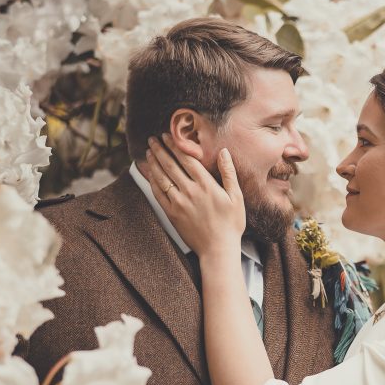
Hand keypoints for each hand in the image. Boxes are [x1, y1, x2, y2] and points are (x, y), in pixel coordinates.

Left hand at [143, 135, 244, 258]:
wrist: (218, 249)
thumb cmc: (231, 224)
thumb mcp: (236, 197)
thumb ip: (229, 173)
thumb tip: (224, 151)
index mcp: (206, 185)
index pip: (187, 159)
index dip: (176, 145)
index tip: (168, 135)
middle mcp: (190, 191)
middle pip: (171, 165)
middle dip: (160, 149)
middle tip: (153, 139)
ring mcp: (179, 203)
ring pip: (162, 177)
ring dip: (154, 162)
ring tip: (149, 152)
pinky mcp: (172, 214)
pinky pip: (158, 194)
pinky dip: (152, 181)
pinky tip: (150, 173)